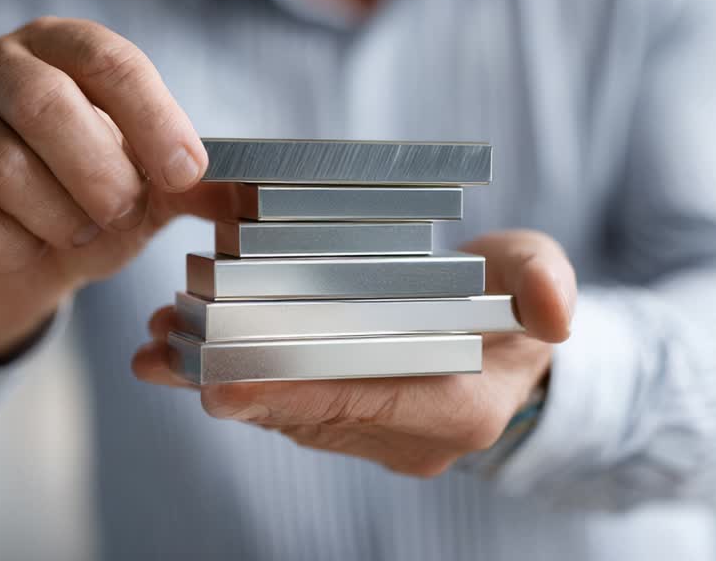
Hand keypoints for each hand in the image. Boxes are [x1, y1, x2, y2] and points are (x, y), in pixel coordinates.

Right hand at [0, 17, 236, 362]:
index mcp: (57, 47)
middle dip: (99, 173)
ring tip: (76, 230)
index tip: (186, 173)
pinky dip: (13, 249)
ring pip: (2, 167)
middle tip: (122, 211)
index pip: (107, 59)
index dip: (154, 117)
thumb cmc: (84, 201)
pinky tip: (26, 250)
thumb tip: (246, 192)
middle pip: (44, 103)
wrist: (10, 261)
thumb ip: (192, 182)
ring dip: (58, 216)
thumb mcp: (148, 187)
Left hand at [132, 230, 575, 476]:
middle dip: (230, 382)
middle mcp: (406, 437)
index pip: (361, 406)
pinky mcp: (344, 418)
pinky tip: (177, 350)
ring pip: (282, 410)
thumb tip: (555, 310)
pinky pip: (279, 403)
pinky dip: (231, 376)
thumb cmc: (518, 302)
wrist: (510, 348)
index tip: (220, 385)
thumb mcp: (541, 278)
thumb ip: (547, 286)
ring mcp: (372, 434)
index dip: (290, 393)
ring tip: (159, 339)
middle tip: (165, 349)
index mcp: (456, 410)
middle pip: (305, 411)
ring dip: (218, 378)